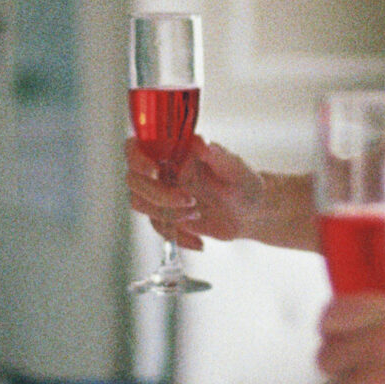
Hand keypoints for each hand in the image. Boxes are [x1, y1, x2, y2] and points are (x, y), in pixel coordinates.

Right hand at [125, 135, 268, 250]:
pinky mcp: (166, 216)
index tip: (153, 170)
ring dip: (166, 214)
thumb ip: (219, 155)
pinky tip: (199, 241)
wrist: (250, 213)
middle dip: (158, 194)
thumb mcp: (237, 169)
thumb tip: (202, 142)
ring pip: (140, 204)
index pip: (138, 148)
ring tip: (198, 214)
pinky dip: (177, 236)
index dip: (137, 158)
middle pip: (134, 180)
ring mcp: (161, 194)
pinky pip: (157, 227)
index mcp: (175, 151)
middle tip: (190, 201)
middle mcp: (163, 170)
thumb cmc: (244, 184)